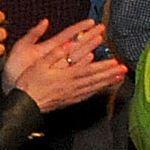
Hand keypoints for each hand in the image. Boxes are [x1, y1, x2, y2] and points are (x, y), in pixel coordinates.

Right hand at [1, 19, 128, 112]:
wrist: (24, 105)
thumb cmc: (29, 83)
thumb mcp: (39, 64)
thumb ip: (54, 54)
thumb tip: (67, 44)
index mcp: (66, 76)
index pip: (89, 70)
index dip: (104, 66)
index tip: (116, 62)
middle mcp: (72, 87)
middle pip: (95, 80)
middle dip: (110, 74)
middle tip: (124, 70)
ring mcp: (71, 95)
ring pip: (93, 88)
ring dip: (107, 82)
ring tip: (119, 78)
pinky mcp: (68, 101)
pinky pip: (86, 96)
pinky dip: (96, 91)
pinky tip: (102, 89)